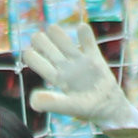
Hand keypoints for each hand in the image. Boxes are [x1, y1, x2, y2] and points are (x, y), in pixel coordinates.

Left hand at [24, 23, 137, 137]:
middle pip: (50, 50)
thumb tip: (32, 101)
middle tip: (36, 37)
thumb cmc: (87, 110)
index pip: (40, 64)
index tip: (28, 52)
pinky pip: (89, 44)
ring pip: (66, 44)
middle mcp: (66, 68)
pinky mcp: (95, 59)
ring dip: (58, 35)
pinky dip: (86, 35)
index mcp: (56, 79)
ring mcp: (80, 62)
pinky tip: (81, 27)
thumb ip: (51, 103)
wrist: (109, 109)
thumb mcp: (69, 107)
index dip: (32, 57)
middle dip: (42, 42)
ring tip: (52, 28)